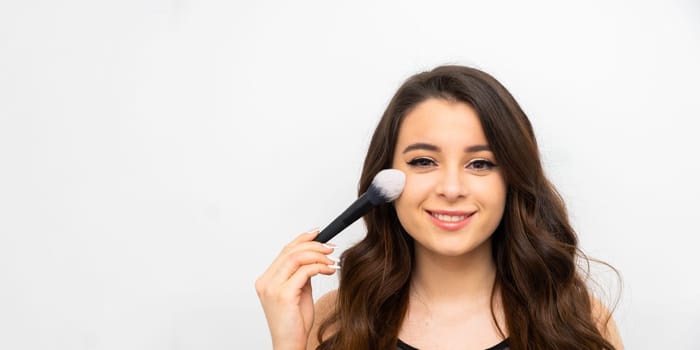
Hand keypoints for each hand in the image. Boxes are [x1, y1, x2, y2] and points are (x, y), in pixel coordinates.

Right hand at [255, 229, 337, 349]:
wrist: (290, 344)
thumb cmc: (294, 323)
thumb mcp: (299, 293)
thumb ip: (301, 275)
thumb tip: (314, 258)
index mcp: (266, 280)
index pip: (284, 251)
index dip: (301, 239)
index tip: (317, 233)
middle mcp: (266, 281)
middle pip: (290, 251)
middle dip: (313, 245)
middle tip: (330, 248)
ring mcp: (272, 288)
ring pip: (296, 258)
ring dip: (317, 255)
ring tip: (331, 260)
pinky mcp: (283, 295)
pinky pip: (304, 272)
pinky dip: (319, 267)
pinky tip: (329, 270)